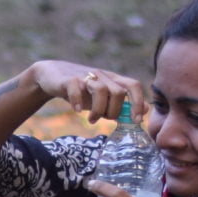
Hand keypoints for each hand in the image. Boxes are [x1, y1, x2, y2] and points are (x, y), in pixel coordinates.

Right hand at [29, 60, 144, 126]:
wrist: (52, 75)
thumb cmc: (82, 89)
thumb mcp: (104, 96)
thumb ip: (123, 103)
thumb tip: (146, 109)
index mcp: (113, 80)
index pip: (133, 86)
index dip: (138, 102)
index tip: (136, 120)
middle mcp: (102, 76)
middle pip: (118, 92)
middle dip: (114, 111)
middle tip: (104, 119)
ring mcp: (85, 76)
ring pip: (101, 90)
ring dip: (98, 110)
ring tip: (91, 119)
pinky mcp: (68, 79)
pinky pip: (76, 88)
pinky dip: (78, 101)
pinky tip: (77, 110)